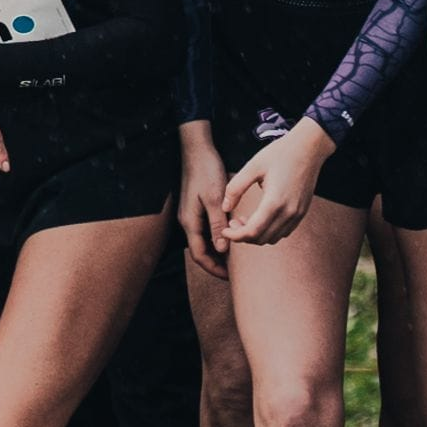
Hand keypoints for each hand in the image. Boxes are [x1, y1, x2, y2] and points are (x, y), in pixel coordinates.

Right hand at [178, 120, 230, 277]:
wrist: (197, 149)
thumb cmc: (205, 170)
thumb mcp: (214, 198)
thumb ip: (217, 224)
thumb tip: (222, 249)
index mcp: (190, 221)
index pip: (199, 255)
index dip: (214, 268)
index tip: (230, 278)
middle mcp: (189, 221)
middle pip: (202, 251)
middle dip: (217, 263)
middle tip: (236, 273)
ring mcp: (193, 214)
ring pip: (206, 241)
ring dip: (219, 250)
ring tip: (237, 258)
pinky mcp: (199, 207)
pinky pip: (208, 229)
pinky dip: (219, 237)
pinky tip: (233, 237)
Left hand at [222, 119, 333, 245]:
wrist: (309, 148)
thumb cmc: (280, 153)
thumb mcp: (253, 166)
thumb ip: (236, 187)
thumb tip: (225, 207)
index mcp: (274, 202)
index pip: (252, 231)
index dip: (235, 236)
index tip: (225, 230)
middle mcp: (288, 213)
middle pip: (261, 239)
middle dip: (243, 236)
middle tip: (233, 222)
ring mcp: (297, 214)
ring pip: (273, 238)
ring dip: (256, 235)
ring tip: (245, 220)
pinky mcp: (301, 213)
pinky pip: (283, 232)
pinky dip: (269, 231)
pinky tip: (260, 218)